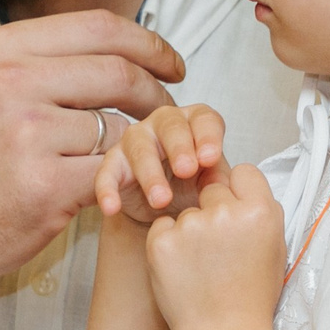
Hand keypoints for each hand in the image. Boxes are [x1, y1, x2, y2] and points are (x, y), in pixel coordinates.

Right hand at [0, 11, 185, 329]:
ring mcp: (27, 134)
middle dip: (158, 95)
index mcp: (1, 50)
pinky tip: (121, 188)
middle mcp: (11, 82)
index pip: (101, 27)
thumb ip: (47, 64)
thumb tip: (126, 46)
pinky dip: (126, 181)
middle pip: (121, 72)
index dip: (150, 45)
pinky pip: (113, 172)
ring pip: (119, 127)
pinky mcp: (45, 185)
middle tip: (172, 115)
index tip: (173, 66)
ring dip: (140, 146)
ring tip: (139, 159)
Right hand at [96, 102, 228, 224]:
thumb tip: (223, 185)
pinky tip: (111, 208)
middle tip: (187, 170)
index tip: (211, 158)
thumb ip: (219, 179)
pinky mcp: (113, 164)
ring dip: (150, 174)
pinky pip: (106, 174)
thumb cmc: (194, 187)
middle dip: (179, 148)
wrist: (167, 210)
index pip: (204, 119)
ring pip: (140, 149)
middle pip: (171, 127)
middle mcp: (164, 124)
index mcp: (195, 122)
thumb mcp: (212, 183)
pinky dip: (107, 191)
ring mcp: (136, 141)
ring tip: (161, 199)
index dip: (208, 136)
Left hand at [144, 163, 286, 329]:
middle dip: (212, 210)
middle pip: (212, 188)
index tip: (236, 211)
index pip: (245, 172)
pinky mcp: (161, 241)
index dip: (239, 191)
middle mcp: (226, 212)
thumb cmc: (251, 295)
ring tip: (201, 267)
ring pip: (186, 211)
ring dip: (190, 230)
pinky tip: (182, 269)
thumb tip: (244, 186)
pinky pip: (163, 227)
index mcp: (260, 211)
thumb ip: (263, 211)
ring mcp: (191, 226)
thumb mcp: (276, 248)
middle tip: (219, 248)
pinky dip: (168, 243)